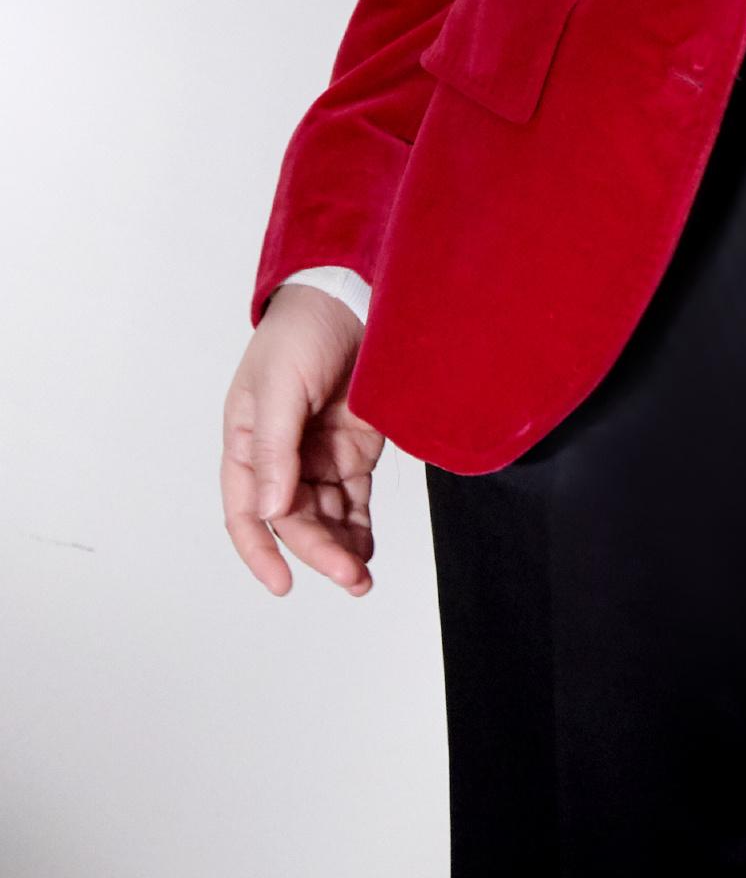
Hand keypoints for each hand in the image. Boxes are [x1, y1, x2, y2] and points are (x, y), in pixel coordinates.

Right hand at [222, 287, 383, 597]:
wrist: (352, 295)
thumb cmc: (301, 333)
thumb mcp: (279, 388)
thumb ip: (275, 451)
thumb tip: (270, 510)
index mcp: (247, 443)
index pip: (245, 512)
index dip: (259, 552)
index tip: (283, 583)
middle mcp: (280, 457)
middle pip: (294, 520)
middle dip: (319, 551)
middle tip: (350, 577)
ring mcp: (318, 455)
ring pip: (325, 517)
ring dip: (341, 547)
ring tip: (362, 574)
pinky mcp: (353, 449)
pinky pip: (353, 500)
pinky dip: (359, 527)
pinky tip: (367, 549)